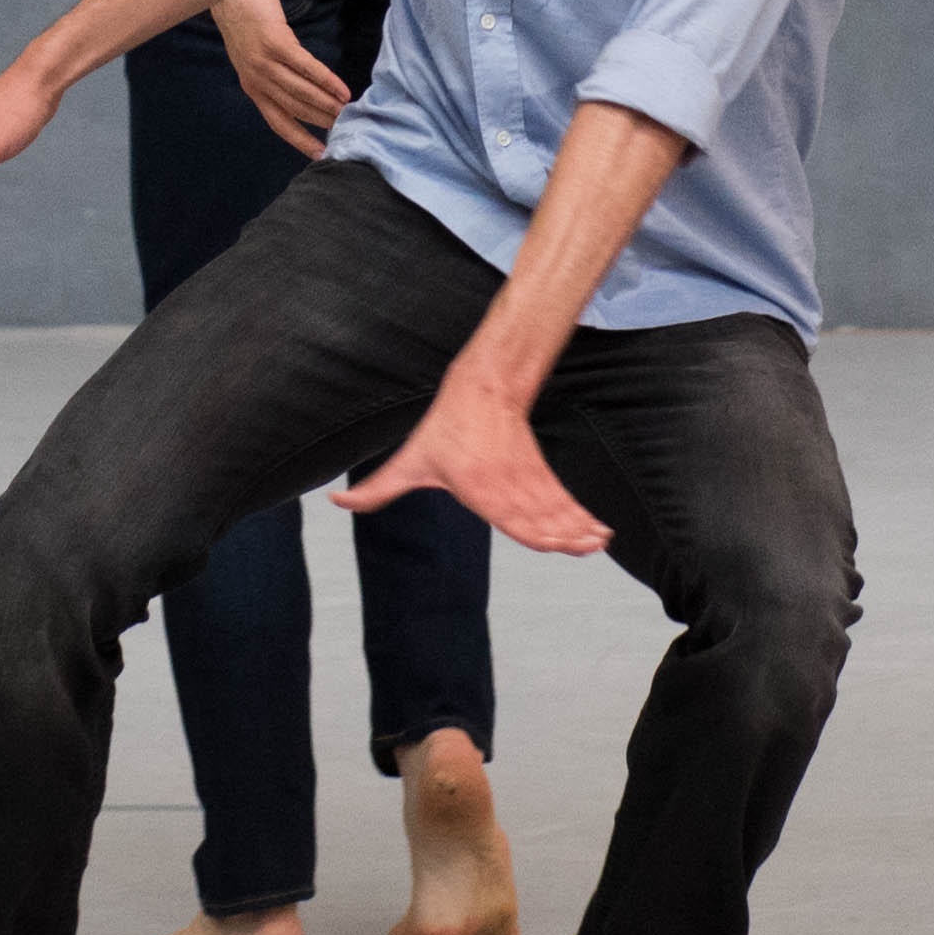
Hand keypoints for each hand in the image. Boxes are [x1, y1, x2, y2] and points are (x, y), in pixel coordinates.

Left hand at [219, 0, 352, 156]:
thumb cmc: (246, 20)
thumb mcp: (254, 55)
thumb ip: (273, 74)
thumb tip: (304, 91)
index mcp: (252, 86)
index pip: (278, 121)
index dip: (300, 140)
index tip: (321, 153)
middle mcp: (256, 79)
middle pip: (294, 108)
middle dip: (322, 121)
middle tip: (347, 130)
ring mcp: (264, 62)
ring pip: (301, 92)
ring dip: (327, 105)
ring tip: (349, 114)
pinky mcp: (275, 42)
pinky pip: (306, 67)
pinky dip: (326, 81)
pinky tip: (342, 90)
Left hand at [335, 363, 614, 557]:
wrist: (480, 387)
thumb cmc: (443, 430)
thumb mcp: (409, 461)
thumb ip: (376, 490)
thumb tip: (336, 503)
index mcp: (476, 486)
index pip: (508, 516)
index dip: (534, 532)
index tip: (554, 545)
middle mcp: (504, 482)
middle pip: (539, 514)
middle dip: (564, 534)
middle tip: (585, 547)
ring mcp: (524, 474)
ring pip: (555, 505)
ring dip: (578, 524)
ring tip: (597, 541)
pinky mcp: (536, 469)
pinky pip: (561, 495)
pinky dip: (579, 512)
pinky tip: (594, 527)